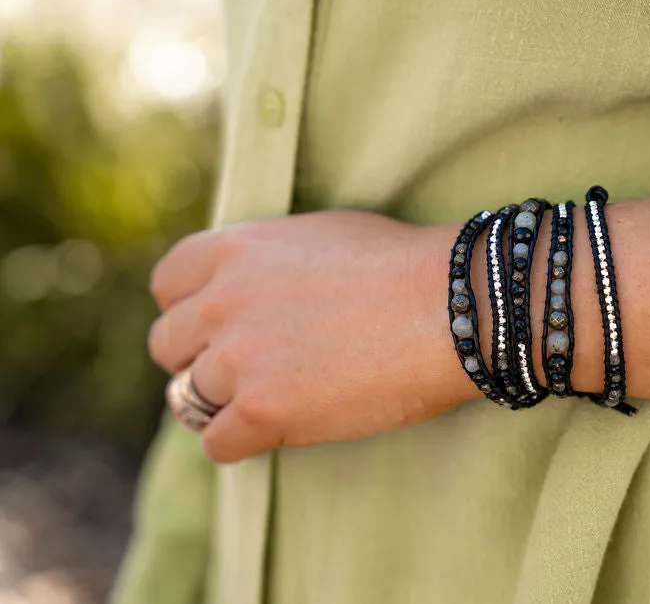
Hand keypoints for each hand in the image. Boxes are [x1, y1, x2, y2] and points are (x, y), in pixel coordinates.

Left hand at [148, 211, 476, 462]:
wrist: (451, 305)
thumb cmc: (405, 266)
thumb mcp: (320, 236)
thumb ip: (269, 261)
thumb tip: (256, 286)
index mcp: (234, 249)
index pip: (168, 285)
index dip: (192, 311)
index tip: (221, 327)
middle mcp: (222, 300)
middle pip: (168, 345)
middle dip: (201, 360)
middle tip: (248, 371)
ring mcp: (237, 357)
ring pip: (188, 399)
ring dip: (224, 405)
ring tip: (272, 404)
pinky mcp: (261, 410)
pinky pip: (218, 444)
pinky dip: (245, 442)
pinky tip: (282, 430)